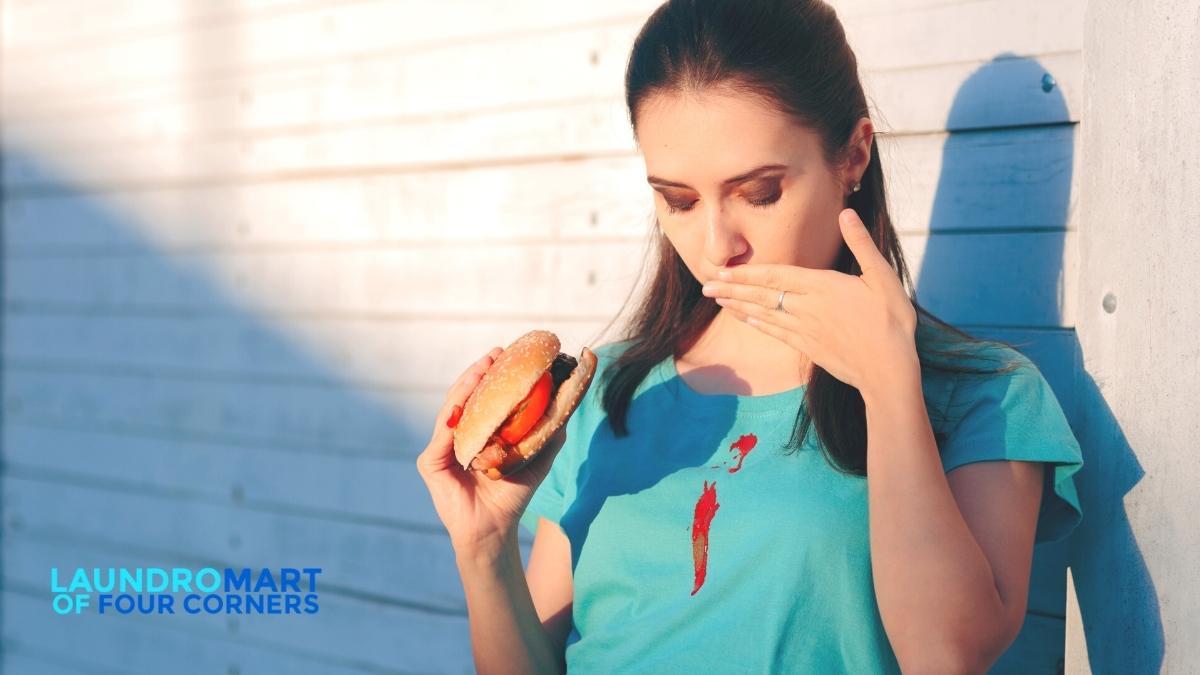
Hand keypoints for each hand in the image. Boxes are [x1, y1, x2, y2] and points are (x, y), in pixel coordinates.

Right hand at [416, 347, 568, 556]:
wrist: (495, 529)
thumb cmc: (513, 495)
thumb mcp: (536, 457)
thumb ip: (548, 432)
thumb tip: (567, 402)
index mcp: (477, 433)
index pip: (482, 397)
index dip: (493, 375)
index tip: (508, 354)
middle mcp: (456, 436)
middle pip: (465, 397)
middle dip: (480, 372)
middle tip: (496, 353)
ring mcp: (441, 448)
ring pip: (452, 409)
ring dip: (466, 385)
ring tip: (483, 367)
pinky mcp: (431, 462)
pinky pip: (443, 433)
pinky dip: (454, 413)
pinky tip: (465, 398)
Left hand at [700, 208, 917, 394]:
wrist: (889, 370)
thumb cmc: (891, 321)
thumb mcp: (883, 277)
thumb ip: (861, 244)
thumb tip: (847, 213)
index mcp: (822, 286)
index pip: (775, 275)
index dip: (746, 273)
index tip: (722, 270)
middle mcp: (807, 307)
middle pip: (762, 294)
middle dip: (732, 289)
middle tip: (705, 285)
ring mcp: (805, 329)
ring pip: (764, 313)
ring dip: (739, 305)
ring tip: (717, 299)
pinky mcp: (808, 347)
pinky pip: (776, 332)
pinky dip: (759, 324)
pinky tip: (746, 319)